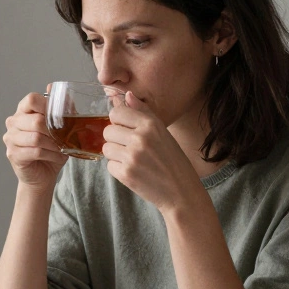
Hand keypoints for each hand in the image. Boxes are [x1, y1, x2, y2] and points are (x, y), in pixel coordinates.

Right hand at [3, 89, 67, 190]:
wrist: (43, 174)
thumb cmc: (51, 148)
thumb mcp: (60, 126)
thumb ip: (59, 107)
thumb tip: (52, 86)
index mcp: (23, 110)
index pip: (31, 99)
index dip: (47, 106)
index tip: (59, 117)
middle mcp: (13, 122)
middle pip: (35, 120)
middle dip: (54, 130)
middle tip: (65, 137)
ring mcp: (10, 138)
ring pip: (36, 137)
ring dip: (54, 144)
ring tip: (62, 148)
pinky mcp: (13, 154)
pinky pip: (35, 151)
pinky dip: (51, 154)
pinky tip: (57, 156)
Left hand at [101, 92, 203, 212]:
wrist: (181, 192)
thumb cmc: (173, 161)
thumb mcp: (163, 132)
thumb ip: (143, 112)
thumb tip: (125, 95)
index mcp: (151, 125)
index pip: (117, 113)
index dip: (119, 122)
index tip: (127, 130)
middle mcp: (140, 138)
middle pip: (108, 130)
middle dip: (116, 139)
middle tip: (131, 148)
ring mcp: (132, 157)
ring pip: (106, 148)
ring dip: (116, 154)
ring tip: (133, 160)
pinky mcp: (125, 174)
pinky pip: (109, 165)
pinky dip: (118, 169)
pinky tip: (133, 171)